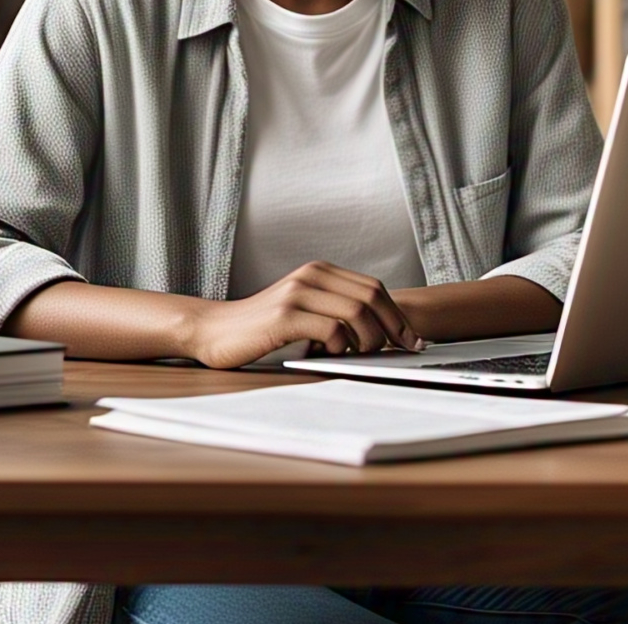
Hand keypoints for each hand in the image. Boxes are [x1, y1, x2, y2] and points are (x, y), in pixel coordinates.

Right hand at [190, 261, 425, 368]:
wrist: (215, 331)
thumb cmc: (262, 327)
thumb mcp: (303, 309)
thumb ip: (335, 311)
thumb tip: (382, 333)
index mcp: (319, 271)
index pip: (373, 288)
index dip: (397, 315)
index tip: (411, 340)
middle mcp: (311, 276)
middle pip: (372, 297)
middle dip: (393, 328)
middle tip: (399, 352)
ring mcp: (298, 293)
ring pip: (357, 312)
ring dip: (369, 339)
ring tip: (360, 355)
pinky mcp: (285, 315)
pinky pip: (332, 328)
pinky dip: (342, 346)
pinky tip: (332, 354)